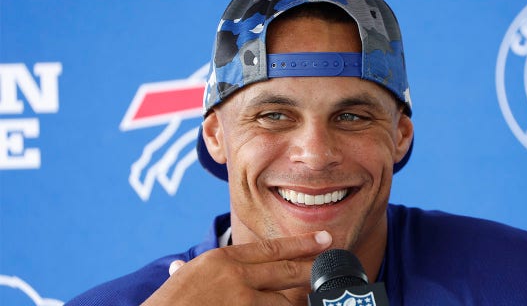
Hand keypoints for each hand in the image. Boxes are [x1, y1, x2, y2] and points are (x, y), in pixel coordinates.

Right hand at [142, 231, 331, 305]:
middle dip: (314, 267)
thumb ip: (195, 272)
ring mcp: (242, 305)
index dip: (301, 244)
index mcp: (222, 261)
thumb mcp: (181, 281)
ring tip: (318, 297)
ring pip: (287, 301)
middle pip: (286, 272)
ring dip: (302, 301)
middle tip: (334, 263)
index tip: (324, 239)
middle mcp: (236, 279)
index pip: (271, 249)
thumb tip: (180, 266)